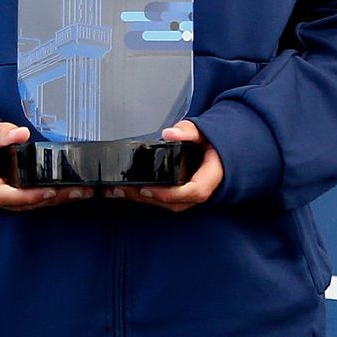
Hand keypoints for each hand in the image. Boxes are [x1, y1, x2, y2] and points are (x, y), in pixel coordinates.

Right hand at [0, 118, 91, 210]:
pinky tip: (57, 193)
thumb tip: (20, 134)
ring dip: (46, 201)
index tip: (50, 190)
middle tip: (77, 191)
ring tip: (75, 192)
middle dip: (47, 199)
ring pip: (15, 207)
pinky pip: (13, 203)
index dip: (26, 196)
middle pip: (12, 204)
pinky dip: (35, 199)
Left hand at [102, 120, 222, 210]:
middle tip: (121, 190)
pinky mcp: (182, 195)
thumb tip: (170, 133)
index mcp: (212, 177)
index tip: (147, 189)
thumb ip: (188, 131)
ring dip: (143, 200)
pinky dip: (147, 197)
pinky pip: (166, 200)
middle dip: (147, 199)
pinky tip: (127, 190)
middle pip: (175, 203)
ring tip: (117, 191)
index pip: (195, 192)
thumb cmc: (211, 142)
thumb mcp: (203, 132)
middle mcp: (202, 191)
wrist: (219, 152)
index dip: (171, 194)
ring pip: (169, 205)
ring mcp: (192, 196)